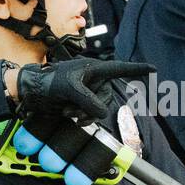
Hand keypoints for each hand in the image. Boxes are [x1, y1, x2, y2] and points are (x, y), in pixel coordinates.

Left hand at [17, 58, 153, 122]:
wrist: (31, 92)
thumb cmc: (49, 83)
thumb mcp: (69, 89)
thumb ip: (88, 100)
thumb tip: (103, 112)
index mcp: (93, 68)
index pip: (119, 68)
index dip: (136, 70)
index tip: (153, 69)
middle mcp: (93, 79)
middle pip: (107, 96)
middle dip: (92, 107)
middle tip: (74, 113)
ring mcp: (86, 90)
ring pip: (98, 107)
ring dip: (84, 113)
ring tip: (66, 112)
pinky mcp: (79, 101)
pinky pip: (89, 112)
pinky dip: (80, 116)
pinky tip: (67, 115)